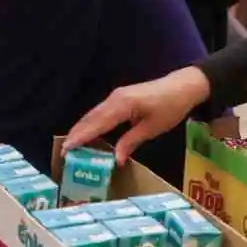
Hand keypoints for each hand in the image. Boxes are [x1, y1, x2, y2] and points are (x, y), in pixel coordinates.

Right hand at [63, 67, 212, 164]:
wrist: (183, 86)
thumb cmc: (170, 107)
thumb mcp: (152, 128)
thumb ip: (131, 142)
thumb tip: (116, 160)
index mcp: (122, 105)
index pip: (97, 124)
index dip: (81, 137)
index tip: (67, 149)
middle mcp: (115, 98)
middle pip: (90, 118)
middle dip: (76, 134)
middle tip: (63, 151)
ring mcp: (116, 96)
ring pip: (93, 114)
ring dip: (82, 128)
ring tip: (70, 143)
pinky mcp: (120, 97)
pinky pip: (100, 111)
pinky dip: (91, 122)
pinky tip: (87, 131)